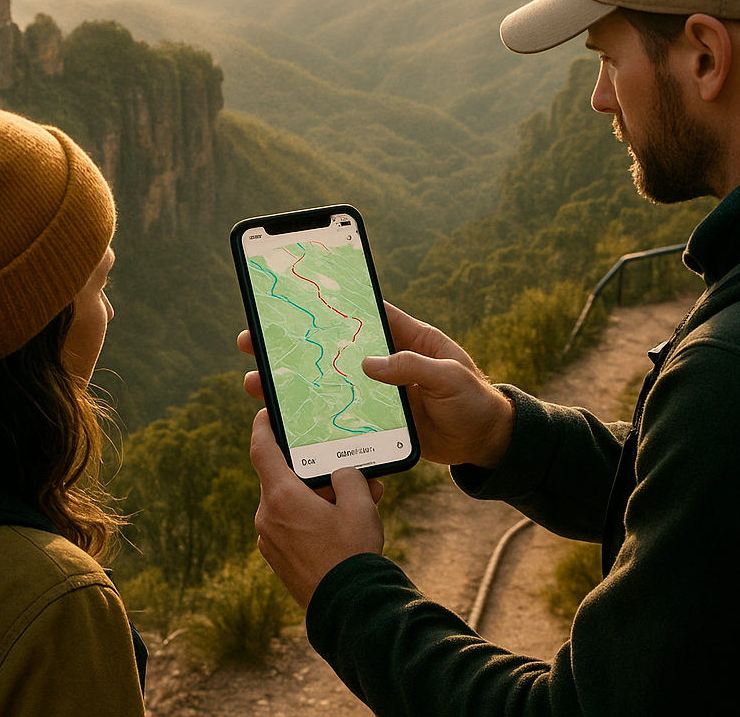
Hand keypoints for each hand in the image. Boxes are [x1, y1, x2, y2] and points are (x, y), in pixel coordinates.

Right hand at [237, 300, 513, 469]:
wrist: (486, 443)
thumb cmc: (475, 401)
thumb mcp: (451, 377)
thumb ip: (413, 367)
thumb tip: (368, 364)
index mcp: (405, 336)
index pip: (362, 311)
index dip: (329, 302)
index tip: (293, 296)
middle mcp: (385, 360)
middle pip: (331, 345)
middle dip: (292, 343)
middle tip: (253, 340)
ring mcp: (377, 390)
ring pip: (327, 380)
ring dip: (293, 381)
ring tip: (256, 384)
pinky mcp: (375, 419)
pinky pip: (338, 412)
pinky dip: (313, 414)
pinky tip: (286, 418)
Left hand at [249, 408, 384, 608]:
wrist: (348, 609)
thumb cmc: (352, 554)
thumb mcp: (361, 505)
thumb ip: (349, 477)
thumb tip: (342, 475)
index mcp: (281, 497)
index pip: (261, 449)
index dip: (262, 427)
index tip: (265, 414)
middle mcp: (267, 516)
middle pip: (285, 479)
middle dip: (316, 473)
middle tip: (346, 473)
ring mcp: (270, 540)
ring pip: (291, 504)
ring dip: (318, 499)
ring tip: (357, 504)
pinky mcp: (277, 559)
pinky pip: (291, 527)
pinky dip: (311, 519)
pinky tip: (342, 527)